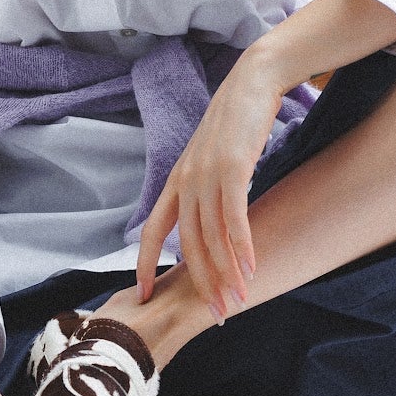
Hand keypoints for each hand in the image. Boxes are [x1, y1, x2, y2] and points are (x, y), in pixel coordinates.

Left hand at [134, 50, 284, 319]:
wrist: (252, 81)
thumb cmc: (237, 123)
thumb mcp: (213, 160)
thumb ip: (207, 190)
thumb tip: (216, 221)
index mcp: (176, 182)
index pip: (150, 232)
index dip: (143, 264)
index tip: (143, 294)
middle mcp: (186, 182)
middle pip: (186, 245)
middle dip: (201, 283)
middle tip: (215, 314)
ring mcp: (207, 175)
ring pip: (211, 237)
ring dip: (226, 272)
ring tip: (237, 301)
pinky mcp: (232, 168)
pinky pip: (234, 217)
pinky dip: (242, 245)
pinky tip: (252, 267)